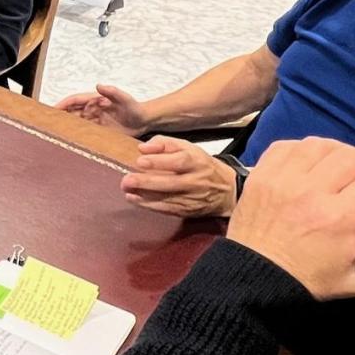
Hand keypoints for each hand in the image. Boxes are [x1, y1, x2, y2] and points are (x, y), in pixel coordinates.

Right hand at [56, 84, 150, 135]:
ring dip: (66, 127)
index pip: (74, 100)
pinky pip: (84, 132)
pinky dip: (76, 135)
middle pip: (71, 112)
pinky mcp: (98, 130)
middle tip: (47, 124)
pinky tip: (69, 142)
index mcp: (95, 99)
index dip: (62, 104)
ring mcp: (94, 120)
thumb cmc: (135, 108)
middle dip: (59, 116)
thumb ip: (113, 92)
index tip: (52, 109)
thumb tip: (98, 85)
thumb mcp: (125, 98)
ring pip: (75, 123)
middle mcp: (92, 109)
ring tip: (54, 135)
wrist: (144, 121)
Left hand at [120, 136, 237, 217]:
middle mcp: (196, 181)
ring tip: (127, 190)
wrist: (227, 191)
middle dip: (147, 182)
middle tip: (127, 180)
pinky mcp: (187, 211)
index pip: (179, 162)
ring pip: (167, 198)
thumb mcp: (188, 148)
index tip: (140, 161)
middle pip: (171, 183)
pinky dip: (149, 205)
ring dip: (144, 196)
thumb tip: (143, 148)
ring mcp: (192, 198)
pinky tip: (134, 199)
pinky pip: (167, 209)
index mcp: (197, 162)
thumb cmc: (201, 165)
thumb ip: (165, 144)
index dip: (160, 162)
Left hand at [227, 137, 354, 299]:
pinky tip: (313, 166)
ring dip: (340, 154)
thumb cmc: (310, 279)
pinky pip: (291, 145)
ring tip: (343, 171)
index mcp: (339, 219)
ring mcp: (282, 178)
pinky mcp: (261, 172)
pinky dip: (307, 151)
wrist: (253, 277)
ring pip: (324, 145)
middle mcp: (311, 191)